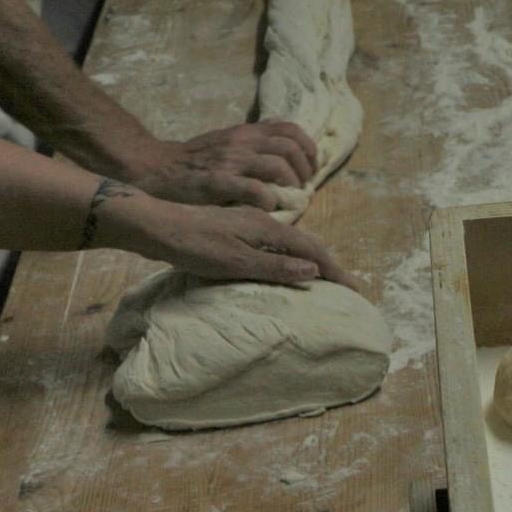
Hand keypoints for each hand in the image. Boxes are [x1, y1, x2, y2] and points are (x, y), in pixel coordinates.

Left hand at [123, 199, 349, 286]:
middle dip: (329, 264)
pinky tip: (283, 266)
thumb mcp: (235, 261)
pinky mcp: (236, 229)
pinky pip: (275, 242)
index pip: (312, 250)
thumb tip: (313, 270)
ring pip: (291, 241)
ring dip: (311, 259)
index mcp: (268, 228)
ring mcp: (249, 223)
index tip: (353, 289)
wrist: (158, 226)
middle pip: (306, 243)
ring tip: (322, 279)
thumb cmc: (195, 246)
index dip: (334, 270)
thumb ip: (274, 266)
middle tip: (345, 287)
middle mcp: (263, 222)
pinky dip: (290, 256)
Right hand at [131, 122, 320, 208]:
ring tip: (289, 198)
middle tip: (303, 186)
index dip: (309, 147)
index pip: (290, 129)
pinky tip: (268, 207)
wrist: (155, 168)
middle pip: (290, 147)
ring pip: (277, 165)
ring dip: (291, 184)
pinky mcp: (217, 183)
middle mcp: (241, 143)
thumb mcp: (225, 140)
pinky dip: (268, 199)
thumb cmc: (192, 159)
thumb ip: (251, 139)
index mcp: (245, 133)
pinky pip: (254, 189)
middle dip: (305, 168)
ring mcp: (230, 162)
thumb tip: (279, 137)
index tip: (312, 166)